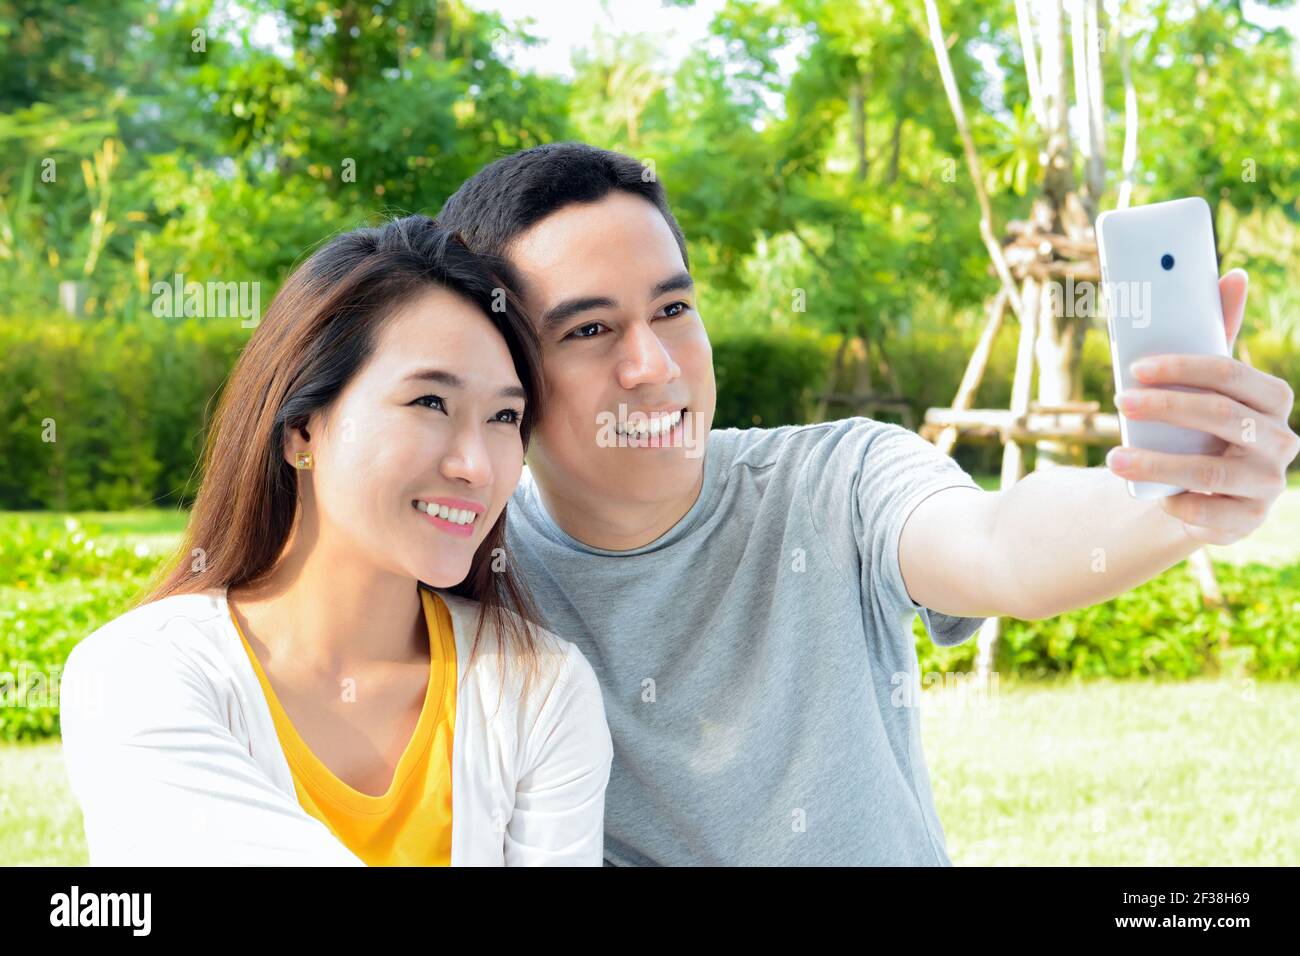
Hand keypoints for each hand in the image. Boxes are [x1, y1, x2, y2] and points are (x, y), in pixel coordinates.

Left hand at [1105, 269, 1299, 544]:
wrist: (1203, 490)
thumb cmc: (1202, 425)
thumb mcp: (1207, 384)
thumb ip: (1216, 335)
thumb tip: (1231, 274)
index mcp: (1273, 399)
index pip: (1232, 374)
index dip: (1182, 368)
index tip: (1135, 368)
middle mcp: (1280, 440)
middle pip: (1221, 417)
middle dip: (1166, 408)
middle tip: (1119, 402)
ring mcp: (1268, 484)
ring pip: (1209, 472)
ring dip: (1156, 464)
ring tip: (1114, 459)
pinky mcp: (1247, 520)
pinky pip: (1209, 513)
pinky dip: (1176, 504)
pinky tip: (1152, 498)